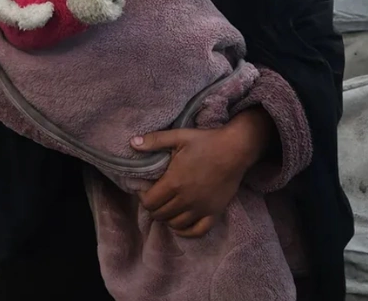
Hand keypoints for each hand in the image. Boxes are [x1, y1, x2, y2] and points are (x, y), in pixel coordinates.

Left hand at [132, 110, 272, 237]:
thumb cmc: (206, 141)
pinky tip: (180, 224)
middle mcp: (186, 200)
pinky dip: (185, 231)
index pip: (149, 202)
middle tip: (155, 196)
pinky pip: (197, 231)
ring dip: (167, 218)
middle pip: (159, 215)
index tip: (145, 189)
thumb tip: (132, 143)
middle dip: (153, 207)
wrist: (235, 149)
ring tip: (167, 207)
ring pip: (175, 224)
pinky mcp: (214, 212)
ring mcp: (200, 208)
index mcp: (174, 183)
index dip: (143, 197)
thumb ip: (154, 141)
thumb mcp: (178, 136)